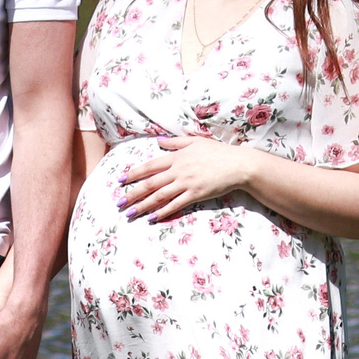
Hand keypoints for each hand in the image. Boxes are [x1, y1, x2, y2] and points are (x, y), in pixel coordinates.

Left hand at [119, 135, 253, 222]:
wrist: (238, 164)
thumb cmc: (218, 152)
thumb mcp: (195, 141)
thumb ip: (175, 142)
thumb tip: (158, 142)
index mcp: (177, 157)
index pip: (150, 166)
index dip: (134, 173)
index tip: (120, 180)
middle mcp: (178, 170)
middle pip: (151, 183)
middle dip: (133, 193)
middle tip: (119, 202)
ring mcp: (187, 183)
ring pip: (160, 196)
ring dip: (143, 205)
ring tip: (130, 213)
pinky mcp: (196, 194)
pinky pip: (176, 205)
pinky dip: (163, 212)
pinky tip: (152, 218)